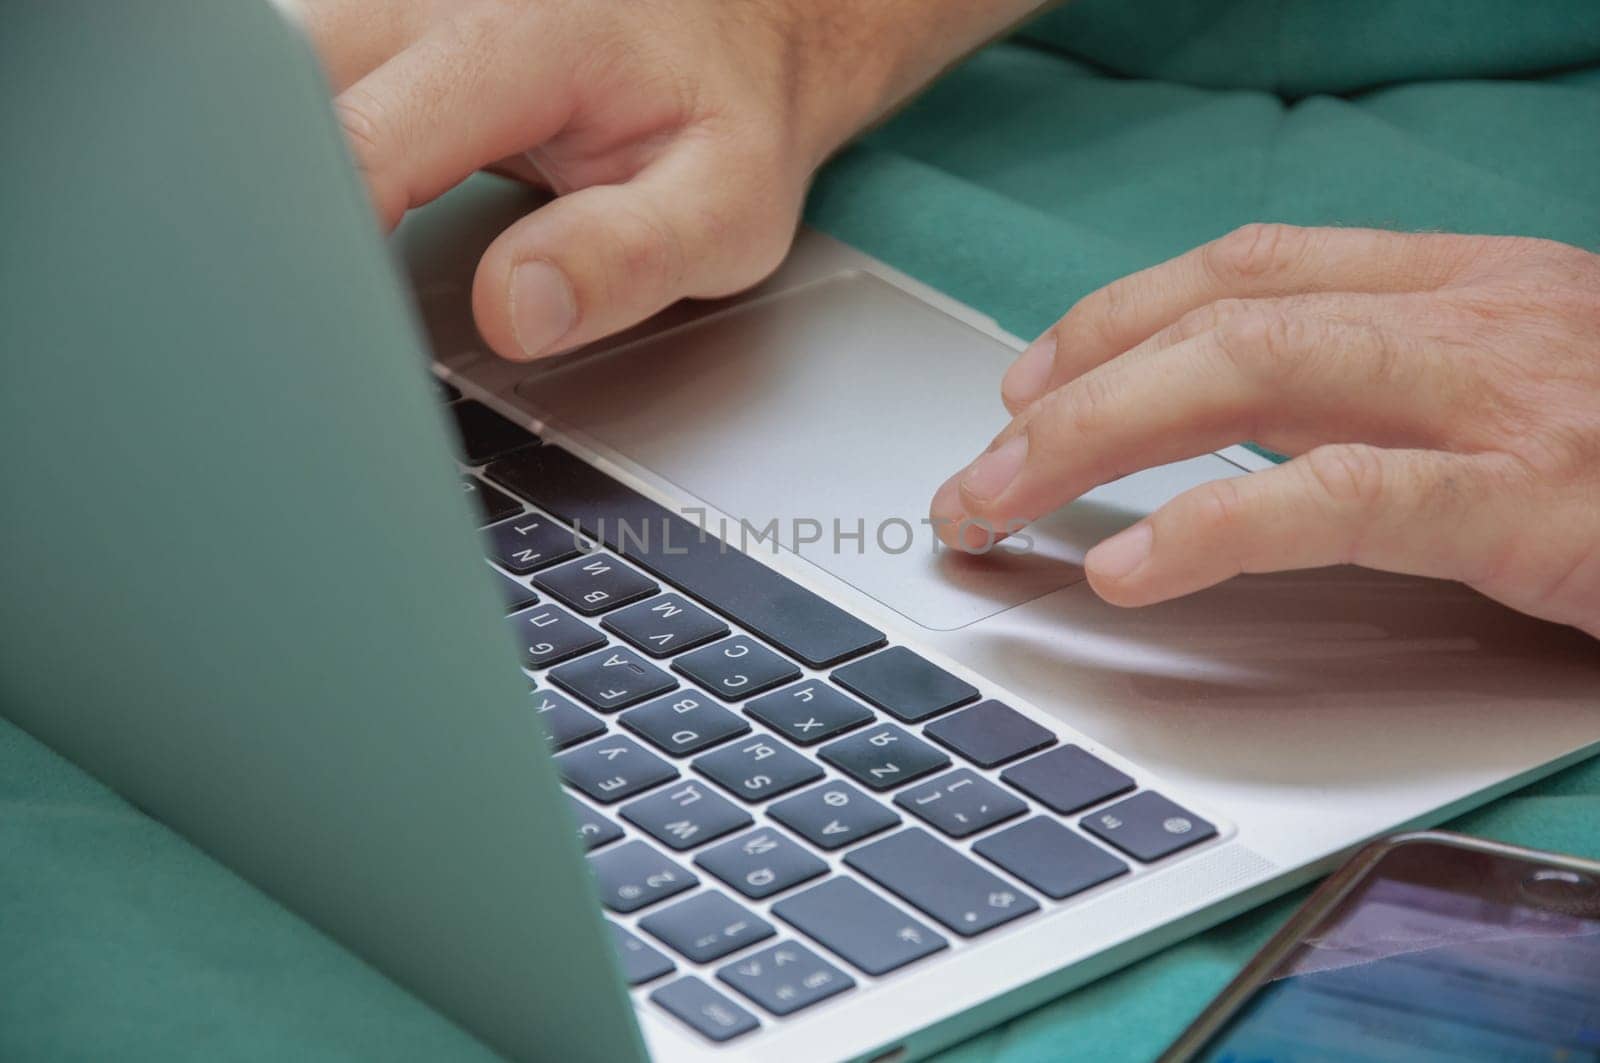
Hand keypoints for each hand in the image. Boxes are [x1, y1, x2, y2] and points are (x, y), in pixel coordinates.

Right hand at [298, 0, 1038, 361]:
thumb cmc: (729, 112)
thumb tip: (513, 310)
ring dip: (274, 176)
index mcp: (519, 41)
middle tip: (306, 309)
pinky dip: (293, 155)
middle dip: (268, 205)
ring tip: (317, 267)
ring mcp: (397, 4)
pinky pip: (298, 82)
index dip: (325, 246)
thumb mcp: (724, 206)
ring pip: (272, 79)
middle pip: (279, 91)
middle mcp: (436, 2)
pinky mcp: (380, 24)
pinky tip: (330, 216)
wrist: (744, 27)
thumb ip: (626, 259)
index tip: (328, 331)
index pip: (363, 140)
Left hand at [930, 225, 1599, 637]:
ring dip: (1097, 440)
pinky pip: (1336, 499)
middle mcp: (1473, 316)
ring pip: (1251, 374)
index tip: (1031, 377)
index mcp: (1465, 286)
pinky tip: (1124, 568)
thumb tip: (1237, 441)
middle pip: (1220, 317)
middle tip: (978, 468)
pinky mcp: (1535, 501)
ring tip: (1000, 503)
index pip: (1249, 266)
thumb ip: (1387, 398)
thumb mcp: (1519, 393)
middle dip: (1073, 391)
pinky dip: (1211, 531)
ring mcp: (1504, 401)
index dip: (1118, 315)